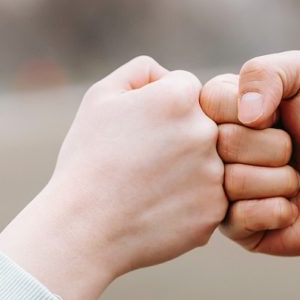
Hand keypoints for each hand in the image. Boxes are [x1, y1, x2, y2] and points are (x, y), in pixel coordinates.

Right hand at [0, 56, 226, 299]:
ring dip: (185, 171)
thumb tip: (168, 75)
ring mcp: (214, 174)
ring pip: (208, 162)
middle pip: (202, 124)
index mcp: (179, 97)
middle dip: (177, 138)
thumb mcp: (100, 98)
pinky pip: (208, 198)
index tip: (137, 132)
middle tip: (141, 163)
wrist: (83, 228)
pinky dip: (187, 203)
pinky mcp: (215, 211)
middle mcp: (205, 131)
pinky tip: (156, 209)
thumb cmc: (87, 160)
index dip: (158, 109)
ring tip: (146, 188)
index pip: (186, 88)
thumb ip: (141, 72)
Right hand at [200, 50, 299, 255]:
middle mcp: (213, 150)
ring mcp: (221, 189)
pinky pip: (241, 218)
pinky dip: (278, 209)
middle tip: (292, 149)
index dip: (256, 109)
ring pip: (234, 182)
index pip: (211, 102)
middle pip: (224, 143)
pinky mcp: (235, 227)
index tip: (278, 114)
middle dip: (275, 146)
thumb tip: (245, 114)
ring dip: (281, 179)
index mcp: (220, 109)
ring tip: (294, 177)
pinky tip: (290, 206)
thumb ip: (267, 72)